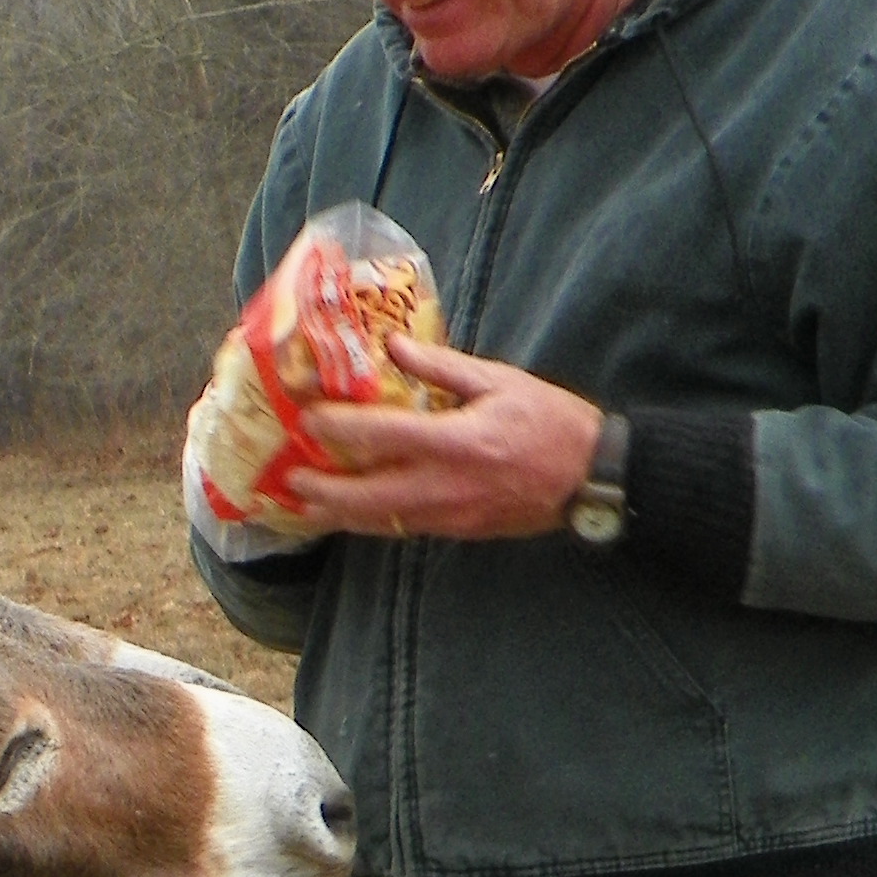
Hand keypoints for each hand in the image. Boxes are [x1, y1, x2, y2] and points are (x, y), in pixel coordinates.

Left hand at [284, 328, 603, 541]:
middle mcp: (442, 486)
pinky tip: (348, 515)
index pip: (378, 436)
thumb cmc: (548, 422)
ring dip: (336, 515)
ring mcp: (447, 516)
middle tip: (288, 477)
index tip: (306, 417)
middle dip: (321, 489)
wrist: (588, 478)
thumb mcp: (498, 381)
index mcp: (453, 442)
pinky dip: (368, 523)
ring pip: (377, 522)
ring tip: (303, 505)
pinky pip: (400, 529)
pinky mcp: (455, 531)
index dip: (335, 428)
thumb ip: (440, 367)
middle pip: (364, 497)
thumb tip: (392, 345)